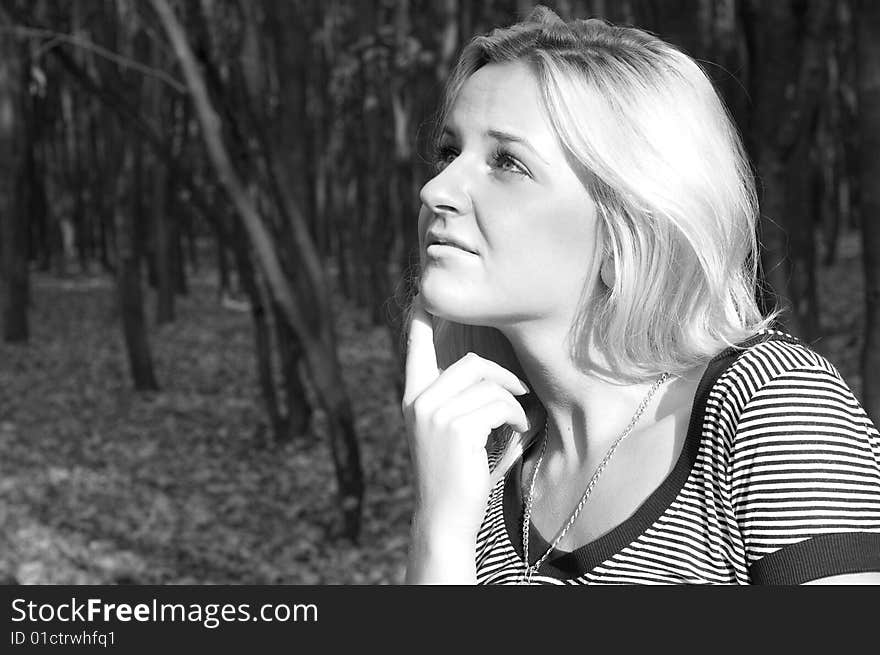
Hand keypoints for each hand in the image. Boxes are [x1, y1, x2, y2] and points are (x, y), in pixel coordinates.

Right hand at [402, 293, 535, 541]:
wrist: (445, 518)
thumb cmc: (458, 475)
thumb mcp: (453, 431)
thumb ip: (462, 399)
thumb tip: (491, 369)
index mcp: (414, 397)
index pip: (416, 344)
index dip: (423, 315)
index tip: (427, 292)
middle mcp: (418, 400)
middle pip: (472, 362)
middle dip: (505, 378)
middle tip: (522, 395)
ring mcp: (433, 412)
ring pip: (488, 383)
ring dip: (513, 403)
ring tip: (519, 423)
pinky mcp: (454, 427)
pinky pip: (499, 403)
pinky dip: (517, 417)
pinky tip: (518, 433)